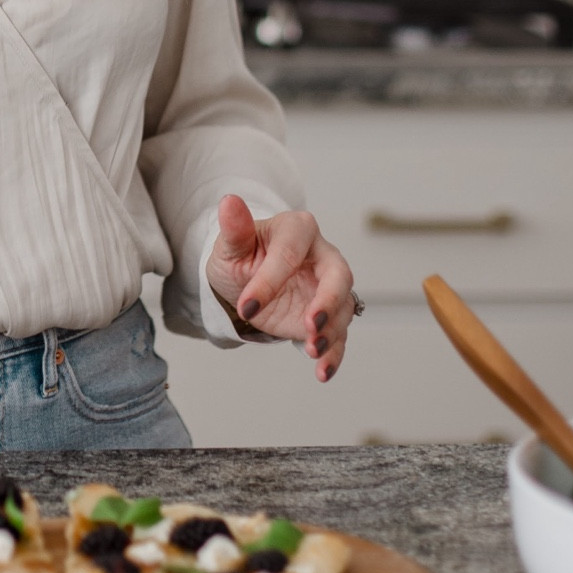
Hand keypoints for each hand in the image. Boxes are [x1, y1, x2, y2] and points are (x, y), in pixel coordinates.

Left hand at [205, 194, 356, 381]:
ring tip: (312, 351)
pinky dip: (333, 354)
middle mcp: (322, 255)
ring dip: (331, 331)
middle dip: (328, 301)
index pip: (289, 253)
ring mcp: (329, 287)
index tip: (247, 307)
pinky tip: (322, 371)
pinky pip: (339, 335)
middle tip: (310, 325)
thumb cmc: (240, 257)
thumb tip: (229, 201)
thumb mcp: (231, 246)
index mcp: (297, 230)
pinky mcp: (328, 316)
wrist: (243, 283)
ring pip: (343, 307)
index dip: (270, 281)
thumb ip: (235, 228)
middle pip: (339, 275)